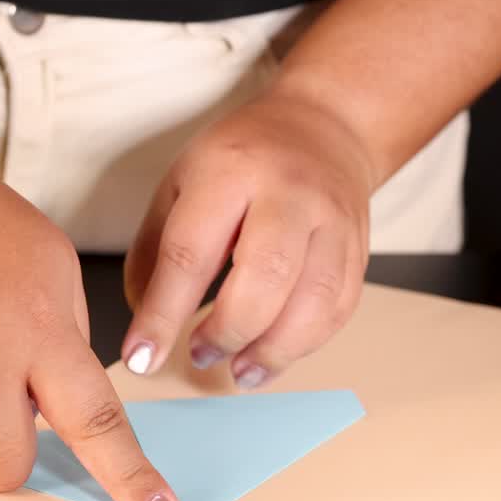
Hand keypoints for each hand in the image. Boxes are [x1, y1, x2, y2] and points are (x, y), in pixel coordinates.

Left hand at [122, 83, 373, 386]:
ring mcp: (333, 221)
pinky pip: (338, 308)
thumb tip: (146, 325)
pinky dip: (304, 345)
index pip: (190, 253)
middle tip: (199, 355)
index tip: (141, 356)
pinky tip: (272, 355)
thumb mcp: (180, 183)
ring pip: (313, 300)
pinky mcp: (359, 248)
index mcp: (230, 172)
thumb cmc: (241, 160)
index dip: (163, 314)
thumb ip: (155, 252)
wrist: (323, 128)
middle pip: (264, 276)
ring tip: (238, 372)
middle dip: (227, 331)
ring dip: (271, 351)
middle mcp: (289, 193)